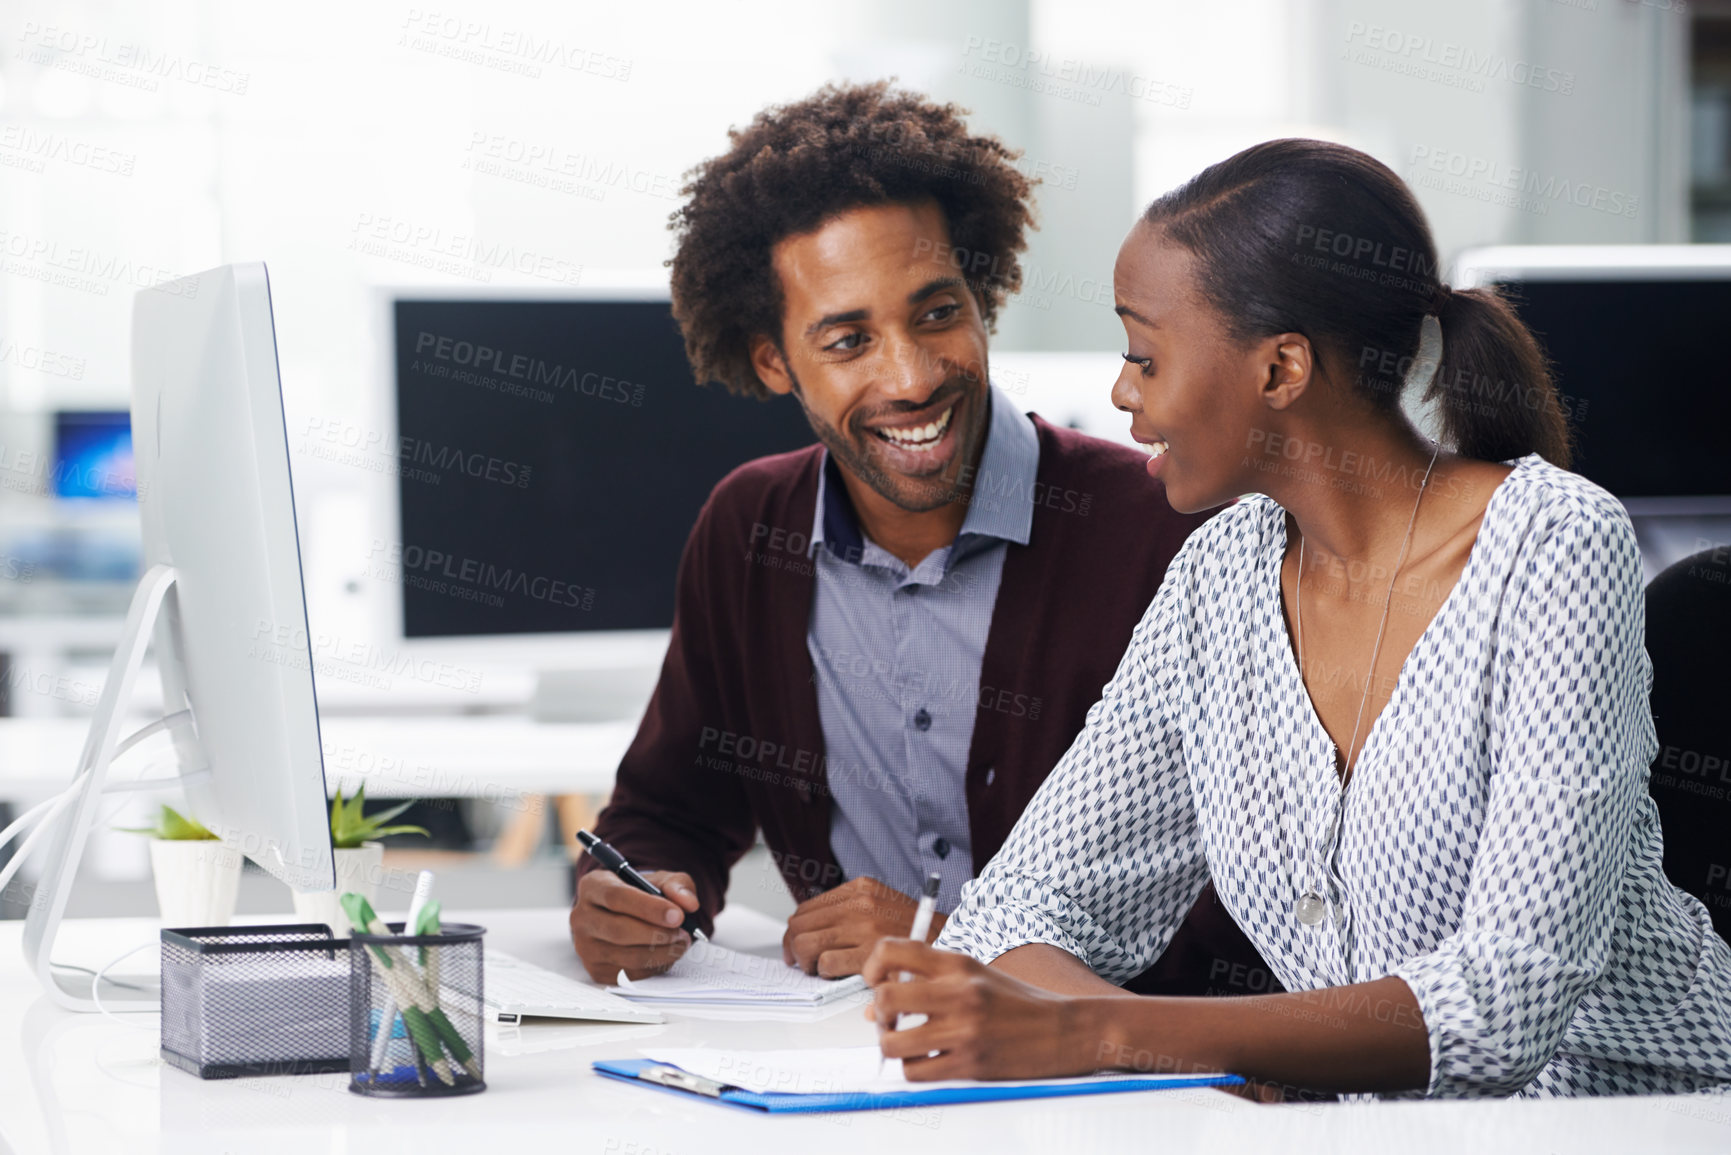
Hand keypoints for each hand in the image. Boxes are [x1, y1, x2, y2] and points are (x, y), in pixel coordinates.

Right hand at [569, 868, 699, 982]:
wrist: (624, 914)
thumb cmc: (641, 894)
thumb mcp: (660, 880)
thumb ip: (677, 886)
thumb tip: (689, 904)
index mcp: (593, 885)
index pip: (616, 897)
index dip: (649, 908)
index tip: (677, 916)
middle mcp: (582, 917)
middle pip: (619, 931)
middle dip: (657, 934)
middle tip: (683, 933)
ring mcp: (586, 947)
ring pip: (626, 956)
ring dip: (661, 953)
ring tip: (681, 943)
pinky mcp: (595, 970)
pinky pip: (629, 974)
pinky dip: (654, 967)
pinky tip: (665, 954)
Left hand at [781, 876, 945, 977]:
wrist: (948, 942)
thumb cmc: (913, 931)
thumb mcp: (882, 905)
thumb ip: (849, 911)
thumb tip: (810, 928)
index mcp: (860, 888)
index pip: (807, 908)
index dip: (796, 930)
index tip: (796, 945)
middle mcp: (860, 903)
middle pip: (800, 924)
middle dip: (794, 947)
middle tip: (798, 963)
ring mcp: (864, 926)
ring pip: (806, 944)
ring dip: (806, 962)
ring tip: (816, 970)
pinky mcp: (870, 952)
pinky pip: (826, 963)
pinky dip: (825, 973)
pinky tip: (836, 975)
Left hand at [861, 939, 1099, 1080]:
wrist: (1065, 1029)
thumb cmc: (1018, 1002)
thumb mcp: (975, 977)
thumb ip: (926, 983)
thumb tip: (872, 1010)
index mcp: (958, 964)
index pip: (893, 950)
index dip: (872, 967)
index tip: (875, 982)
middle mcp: (959, 993)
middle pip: (885, 997)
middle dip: (877, 1012)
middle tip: (888, 1019)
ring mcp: (964, 1030)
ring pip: (893, 1041)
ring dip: (890, 1045)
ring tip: (904, 1043)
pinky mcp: (971, 1063)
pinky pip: (917, 1072)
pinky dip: (913, 1069)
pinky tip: (926, 1061)